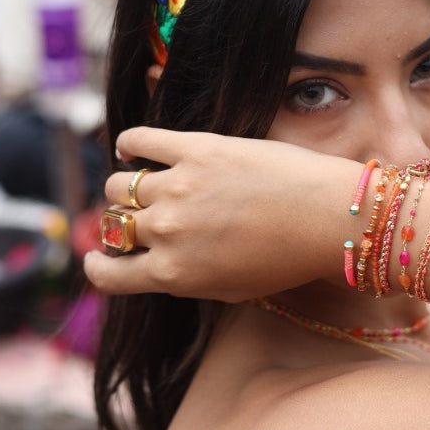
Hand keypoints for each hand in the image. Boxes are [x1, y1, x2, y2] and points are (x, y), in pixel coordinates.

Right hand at [83, 127, 351, 301]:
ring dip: (127, 187)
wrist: (328, 218)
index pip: (109, 275)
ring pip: (120, 185)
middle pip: (116, 224)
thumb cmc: (289, 259)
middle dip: (123, 223)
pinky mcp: (194, 149)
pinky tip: (133, 148)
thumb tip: (160, 263)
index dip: (100, 266)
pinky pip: (139, 140)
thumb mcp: (231, 288)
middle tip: (137, 216)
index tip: (100, 258)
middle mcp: (165, 232)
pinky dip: (129, 144)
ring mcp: (177, 188)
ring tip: (142, 183)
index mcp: (172, 274)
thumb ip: (188, 276)